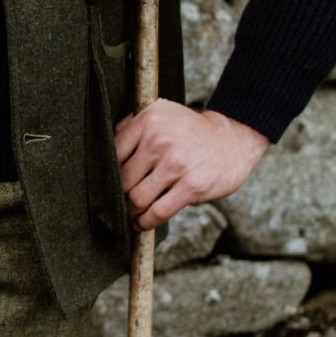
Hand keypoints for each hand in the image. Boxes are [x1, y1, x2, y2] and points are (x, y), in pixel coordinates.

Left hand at [114, 102, 269, 228]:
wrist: (232, 140)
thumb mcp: (162, 114)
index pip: (112, 153)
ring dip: (131, 212)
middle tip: (120, 203)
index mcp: (148, 121)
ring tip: (131, 214)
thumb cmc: (190, 131)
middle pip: (122, 179)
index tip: (108, 184)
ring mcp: (176, 164)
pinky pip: (158, 212)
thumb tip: (103, 147)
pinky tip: (143, 222)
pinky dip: (146, 222)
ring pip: (137, 198)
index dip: (108, 174)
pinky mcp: (191, 185)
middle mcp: (159, 140)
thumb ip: (133, 126)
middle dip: (119, 196)